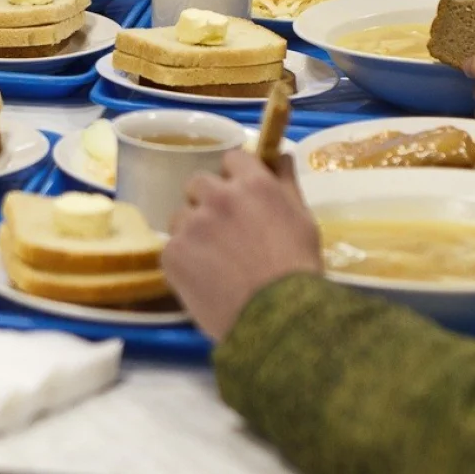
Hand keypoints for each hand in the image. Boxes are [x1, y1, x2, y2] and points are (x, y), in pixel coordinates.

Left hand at [163, 151, 321, 341]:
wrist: (277, 319)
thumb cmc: (297, 270)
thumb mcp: (302, 220)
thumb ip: (287, 183)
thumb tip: (282, 155)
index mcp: (252, 185)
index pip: (232, 158)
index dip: (235, 175)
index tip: (240, 194)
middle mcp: (217, 197)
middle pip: (199, 183)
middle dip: (208, 200)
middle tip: (224, 230)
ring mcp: (191, 225)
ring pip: (182, 216)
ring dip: (193, 230)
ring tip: (214, 260)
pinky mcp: (172, 253)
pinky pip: (172, 247)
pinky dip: (183, 260)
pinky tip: (202, 278)